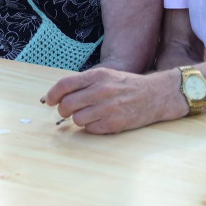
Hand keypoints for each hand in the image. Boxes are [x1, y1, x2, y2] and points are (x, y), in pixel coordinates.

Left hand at [43, 68, 184, 133]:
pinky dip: (91, 127)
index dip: (53, 94)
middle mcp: (101, 91)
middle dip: (63, 110)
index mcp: (97, 76)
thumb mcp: (105, 75)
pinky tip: (99, 121)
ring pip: (77, 119)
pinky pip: (90, 129)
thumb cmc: (126, 85)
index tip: (50, 101)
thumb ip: (84, 83)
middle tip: (66, 111)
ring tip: (88, 115)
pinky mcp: (115, 123)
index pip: (65, 85)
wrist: (155, 95)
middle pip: (67, 104)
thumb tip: (58, 95)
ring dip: (78, 119)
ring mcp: (108, 108)